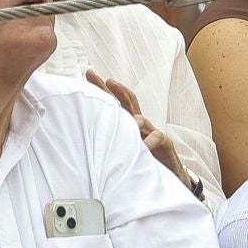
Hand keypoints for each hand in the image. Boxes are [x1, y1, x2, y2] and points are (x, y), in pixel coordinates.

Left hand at [85, 70, 190, 187]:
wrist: (167, 173)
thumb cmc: (141, 159)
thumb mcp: (122, 147)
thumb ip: (107, 139)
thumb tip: (80, 133)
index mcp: (126, 123)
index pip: (113, 101)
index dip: (102, 87)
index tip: (89, 74)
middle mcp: (138, 124)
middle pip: (127, 102)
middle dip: (117, 89)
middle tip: (108, 81)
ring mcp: (151, 132)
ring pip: (142, 120)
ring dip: (134, 119)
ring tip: (128, 120)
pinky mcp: (164, 144)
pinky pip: (157, 139)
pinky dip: (150, 142)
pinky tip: (144, 146)